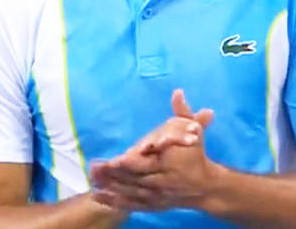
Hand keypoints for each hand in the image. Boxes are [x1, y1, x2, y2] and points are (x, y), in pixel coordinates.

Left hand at [90, 90, 217, 210]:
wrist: (204, 186)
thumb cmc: (195, 154)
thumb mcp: (194, 129)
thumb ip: (183, 112)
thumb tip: (178, 92)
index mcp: (170, 161)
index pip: (148, 161)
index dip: (132, 161)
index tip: (115, 159)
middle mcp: (162, 179)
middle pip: (135, 176)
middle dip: (114, 173)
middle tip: (94, 167)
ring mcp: (156, 194)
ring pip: (130, 190)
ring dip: (110, 184)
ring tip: (92, 177)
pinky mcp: (150, 204)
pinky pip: (129, 204)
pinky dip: (112, 201)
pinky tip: (96, 195)